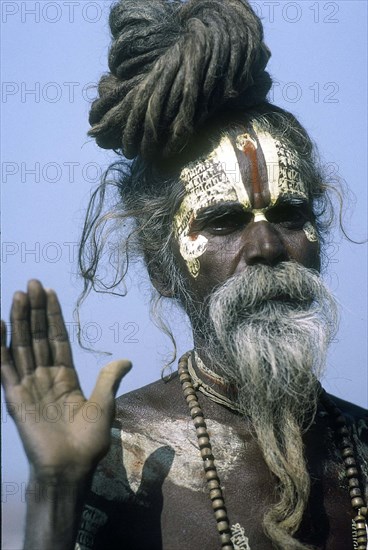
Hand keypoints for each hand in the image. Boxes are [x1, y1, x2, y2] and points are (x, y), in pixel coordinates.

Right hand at [1, 280, 130, 480]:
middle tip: (32, 283)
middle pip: (38, 336)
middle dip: (35, 310)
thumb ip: (109, 379)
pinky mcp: (16, 398)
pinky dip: (0, 347)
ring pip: (22, 345)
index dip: (53, 315)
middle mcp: (45, 377)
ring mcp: (29, 385)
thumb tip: (125, 360)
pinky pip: (6, 368)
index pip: (57, 338)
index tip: (49, 292)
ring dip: (19, 321)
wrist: (70, 469)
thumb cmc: (88, 441)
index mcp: (65, 376)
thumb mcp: (104, 405)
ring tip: (18, 295)